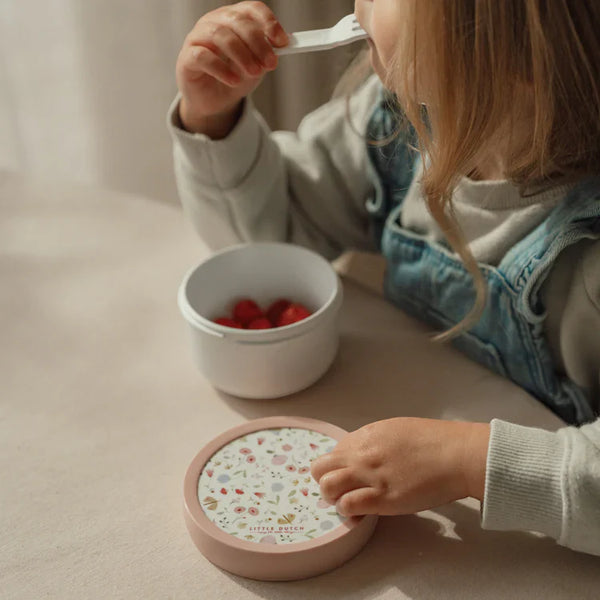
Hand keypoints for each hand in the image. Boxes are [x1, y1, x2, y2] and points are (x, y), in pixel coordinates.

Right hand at [175, 1, 288, 136]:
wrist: (215, 100)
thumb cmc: (234, 76)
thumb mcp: (256, 65)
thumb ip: (266, 54)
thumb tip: (280, 46)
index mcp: (233, 18)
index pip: (251, 9)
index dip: (268, 22)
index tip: (283, 42)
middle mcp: (214, 22)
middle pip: (238, 21)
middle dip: (258, 43)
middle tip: (270, 63)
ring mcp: (198, 37)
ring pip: (220, 36)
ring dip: (242, 55)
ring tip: (255, 73)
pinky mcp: (187, 58)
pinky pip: (203, 57)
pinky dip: (222, 69)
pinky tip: (234, 80)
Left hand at [311, 417, 489, 516]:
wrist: (456, 454)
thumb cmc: (434, 441)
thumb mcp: (396, 430)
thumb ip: (375, 442)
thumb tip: (364, 454)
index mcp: (366, 435)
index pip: (333, 452)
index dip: (338, 467)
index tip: (348, 476)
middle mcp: (362, 454)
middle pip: (320, 469)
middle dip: (325, 481)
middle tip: (342, 490)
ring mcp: (370, 476)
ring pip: (327, 487)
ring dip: (333, 497)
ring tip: (348, 503)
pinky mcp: (382, 499)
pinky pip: (348, 506)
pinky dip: (348, 512)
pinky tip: (360, 514)